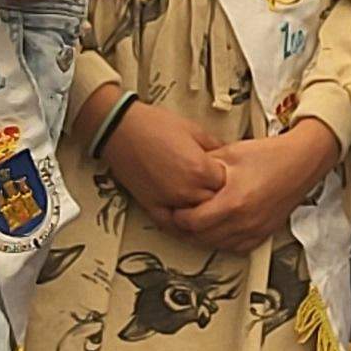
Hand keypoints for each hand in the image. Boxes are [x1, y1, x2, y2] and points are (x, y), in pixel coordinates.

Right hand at [97, 96, 227, 213]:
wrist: (121, 129)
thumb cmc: (154, 125)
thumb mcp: (194, 129)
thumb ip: (215, 145)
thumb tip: (229, 155)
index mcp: (200, 169)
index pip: (226, 183)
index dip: (224, 176)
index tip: (219, 171)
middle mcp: (187, 190)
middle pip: (214, 202)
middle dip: (214, 193)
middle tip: (208, 182)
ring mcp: (169, 201)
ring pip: (196, 217)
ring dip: (199, 208)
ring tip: (198, 198)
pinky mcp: (151, 207)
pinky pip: (171, 225)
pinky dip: (180, 225)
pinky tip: (185, 221)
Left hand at [154, 117, 340, 253]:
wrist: (302, 161)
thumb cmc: (272, 156)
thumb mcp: (229, 154)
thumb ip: (203, 168)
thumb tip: (183, 175)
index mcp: (233, 202)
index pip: (191, 222)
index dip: (177, 216)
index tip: (174, 208)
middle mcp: (245, 221)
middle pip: (201, 238)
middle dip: (186, 229)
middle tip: (181, 216)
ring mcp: (255, 229)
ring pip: (217, 245)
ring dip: (203, 237)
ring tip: (197, 223)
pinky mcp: (263, 233)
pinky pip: (236, 248)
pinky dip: (223, 242)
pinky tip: (219, 230)